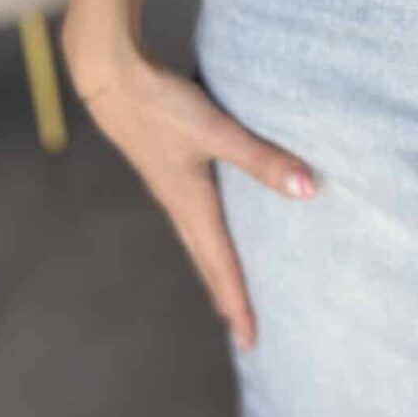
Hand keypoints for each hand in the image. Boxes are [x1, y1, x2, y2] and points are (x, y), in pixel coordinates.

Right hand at [60, 33, 316, 351]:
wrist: (108, 74)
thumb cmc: (161, 104)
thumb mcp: (216, 130)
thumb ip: (261, 159)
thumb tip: (308, 190)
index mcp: (191, 204)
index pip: (221, 266)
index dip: (237, 303)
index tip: (250, 342)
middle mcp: (179, 202)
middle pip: (206, 259)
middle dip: (226, 294)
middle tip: (242, 328)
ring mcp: (168, 183)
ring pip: (196, 236)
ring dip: (214, 263)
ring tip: (229, 283)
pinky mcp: (164, 161)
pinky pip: (190, 210)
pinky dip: (206, 229)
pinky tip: (212, 216)